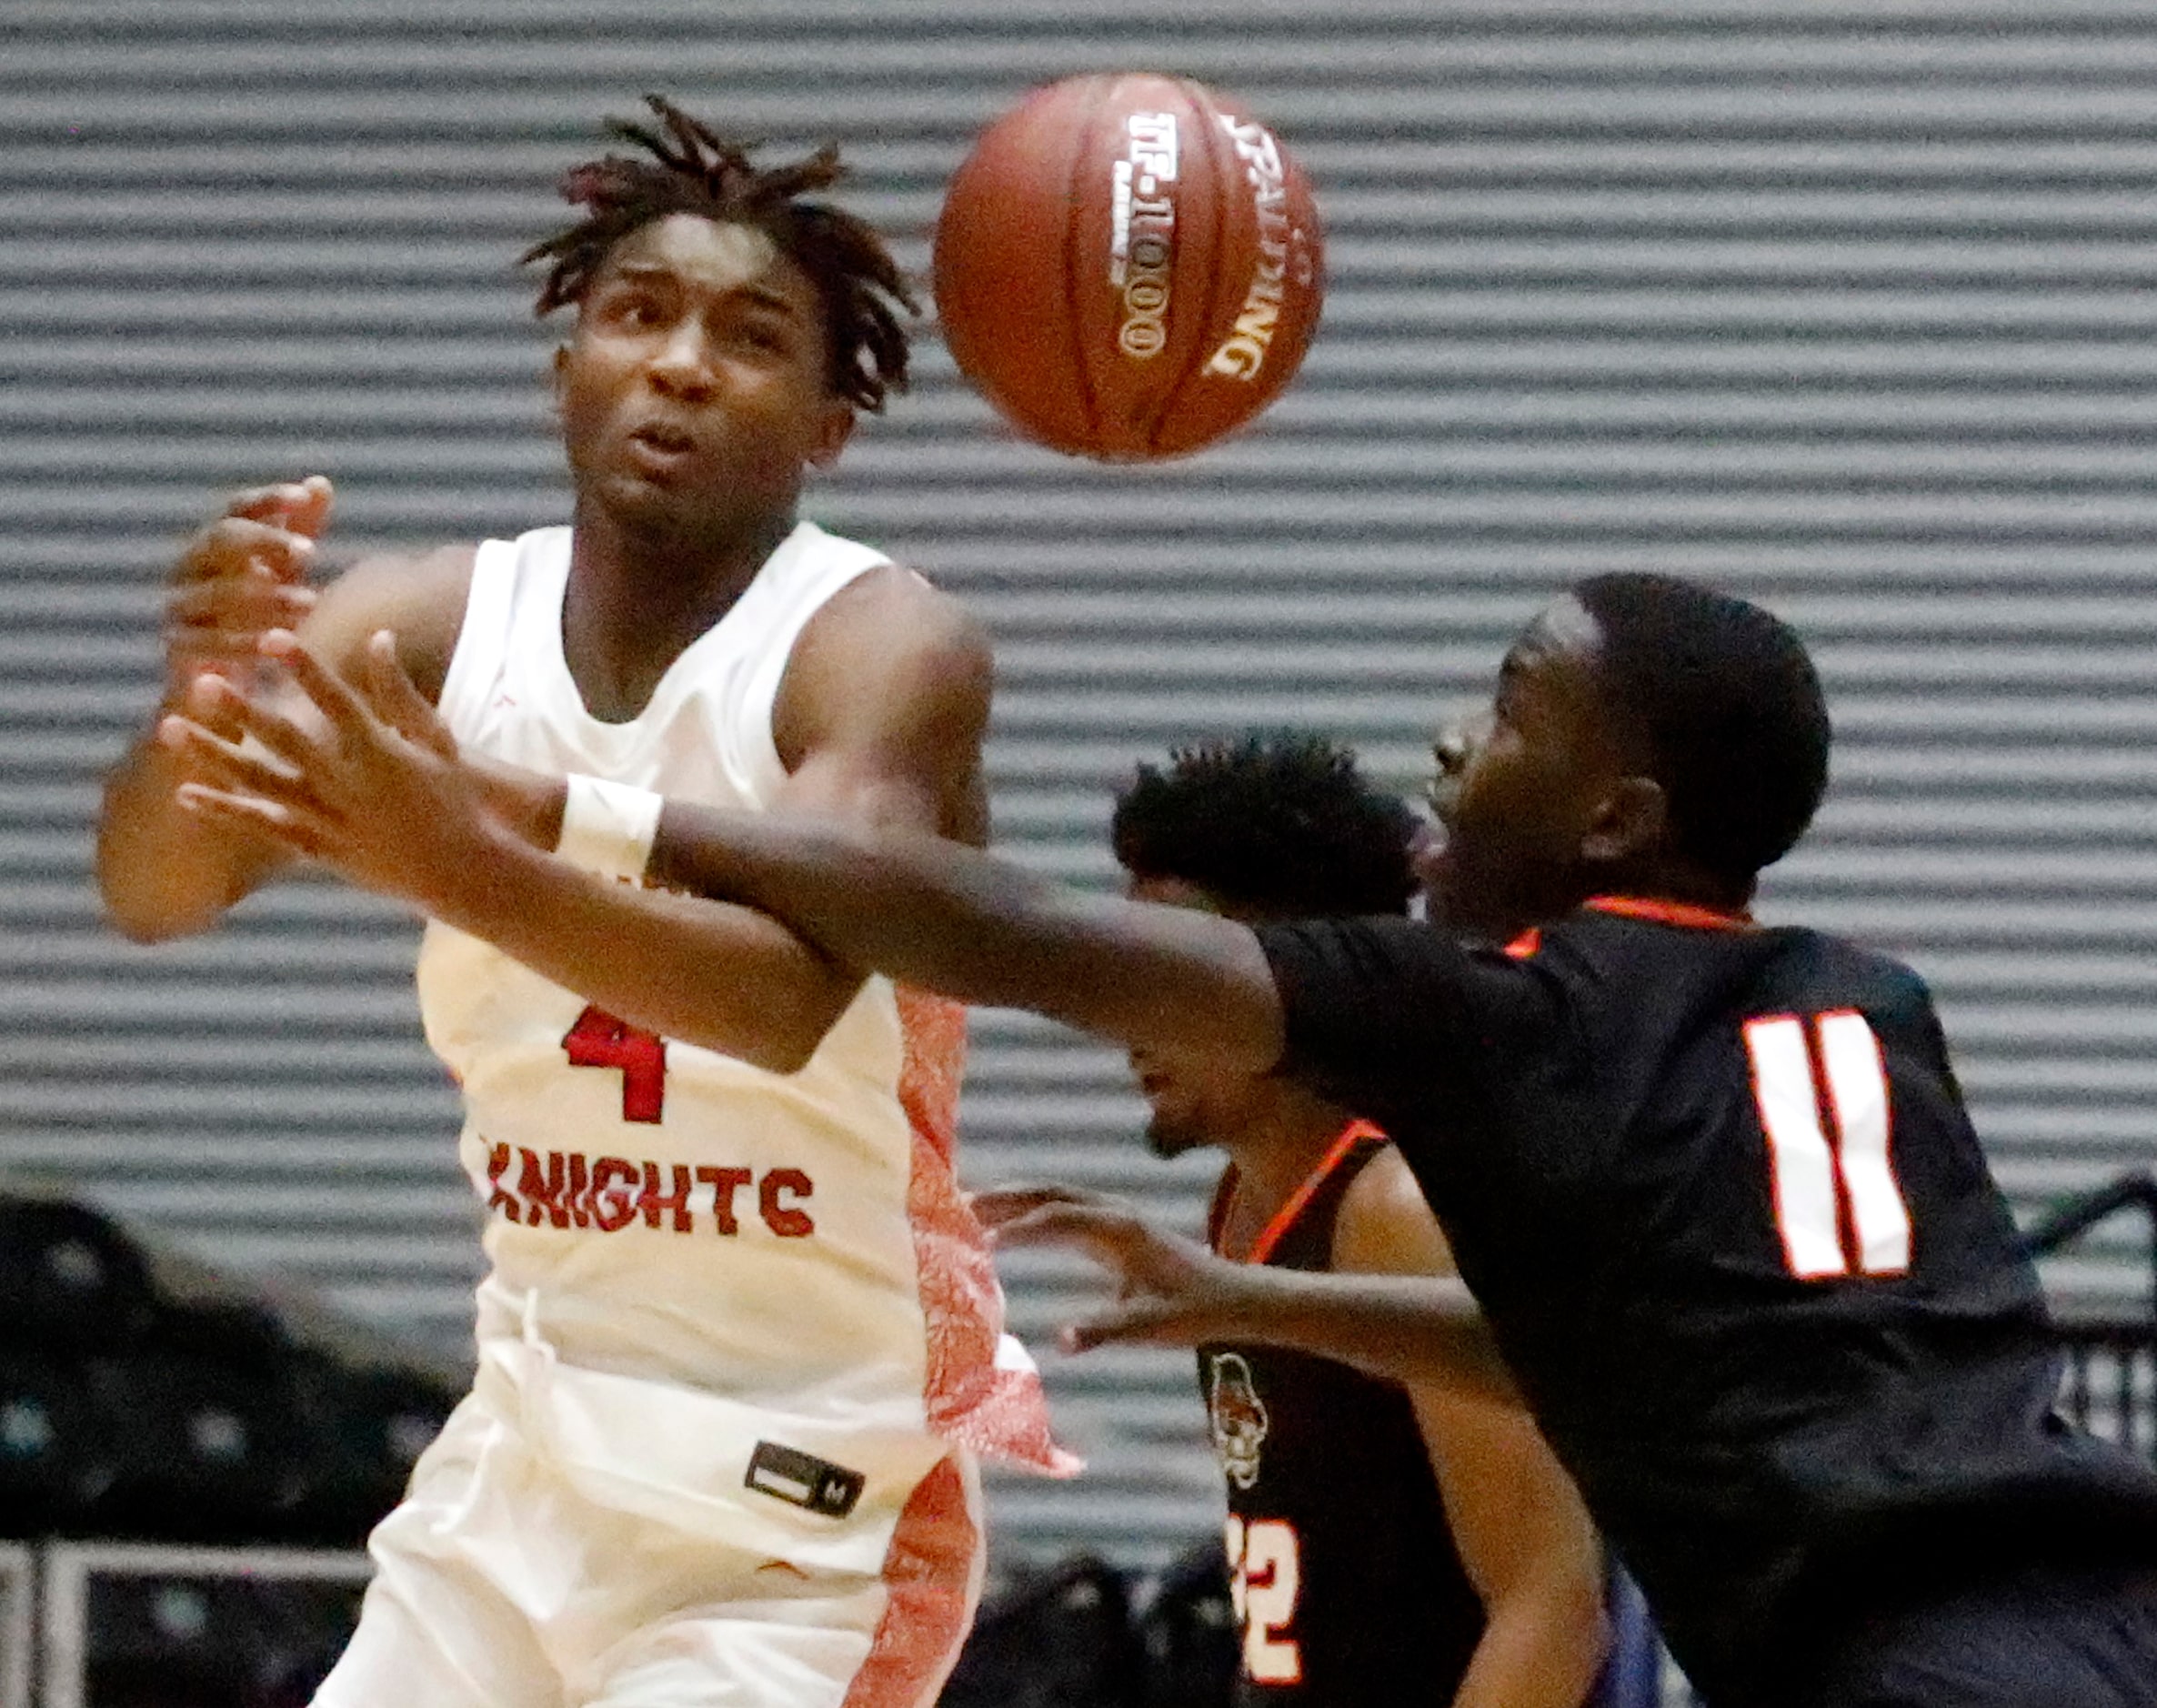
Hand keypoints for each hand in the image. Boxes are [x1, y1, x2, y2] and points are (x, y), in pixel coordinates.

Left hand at [159, 628, 494, 910]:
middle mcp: (350, 785)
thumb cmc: (460, 800)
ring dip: (213, 755)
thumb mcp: (437, 740)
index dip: (305, 667)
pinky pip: (265, 827)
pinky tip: (188, 794)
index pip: (337, 701)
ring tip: (170, 730)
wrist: (467, 871)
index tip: (273, 637)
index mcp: (382, 752)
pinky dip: (226, 811)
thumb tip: (378, 637)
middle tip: (202, 682)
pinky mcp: (323, 849)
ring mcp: (332, 819)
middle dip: (241, 710)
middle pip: (285, 741)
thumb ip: (400, 690)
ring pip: (262, 784)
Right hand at [164, 477, 331, 716]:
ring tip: (311, 603)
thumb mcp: (283, 574)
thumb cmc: (259, 616)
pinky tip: (280, 644)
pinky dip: (244, 643)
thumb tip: (320, 482)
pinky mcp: (174, 647)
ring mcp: (176, 605)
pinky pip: (207, 641)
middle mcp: (188, 566)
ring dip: (266, 597)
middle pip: (221, 539)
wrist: (222, 683)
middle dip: (266, 542)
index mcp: (212, 544)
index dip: (268, 500)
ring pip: (218, 592)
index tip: (304, 497)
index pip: (237, 509)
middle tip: (311, 553)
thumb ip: (299, 531)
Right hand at [974, 1183, 1259, 1352]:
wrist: (1230, 1296)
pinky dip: (1035, 1208)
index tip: (984, 1241)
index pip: (1060, 1220)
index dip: (1021, 1229)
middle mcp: (1115, 1213)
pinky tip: (1011, 1223)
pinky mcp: (1114, 1226)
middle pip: (1052, 1193)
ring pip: (1057, 1195)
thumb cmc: (1193, 1311)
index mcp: (1121, 1231)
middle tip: (962, 1203)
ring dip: (1018, 1198)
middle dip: (1008, 1197)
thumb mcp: (1150, 1326)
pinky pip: (1066, 1207)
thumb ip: (1105, 1331)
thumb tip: (1060, 1341)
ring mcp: (1115, 1216)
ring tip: (974, 1206)